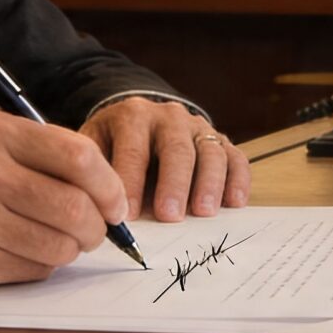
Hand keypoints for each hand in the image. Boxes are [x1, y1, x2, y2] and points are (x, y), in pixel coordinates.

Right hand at [0, 109, 128, 293]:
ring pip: (59, 245)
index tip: (116, 203)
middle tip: (94, 231)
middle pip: (76, 206)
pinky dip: (39, 267)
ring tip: (54, 242)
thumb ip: (35, 152)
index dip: (110, 185)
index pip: (78, 156)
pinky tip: (19, 253)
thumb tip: (105, 185)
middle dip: (97, 227)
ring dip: (70, 251)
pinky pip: (32, 271)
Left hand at [81, 97, 250, 222]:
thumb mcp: (94, 147)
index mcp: (133, 117)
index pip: (133, 149)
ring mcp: (198, 128)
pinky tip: (235, 202)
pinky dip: (238, 180)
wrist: (139, 122)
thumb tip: (94, 212)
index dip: (130, 182)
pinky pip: (235, 158)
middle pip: (176, 149)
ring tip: (204, 212)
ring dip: (209, 183)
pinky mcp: (220, 141)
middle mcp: (169, 117)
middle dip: (173, 184)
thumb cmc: (113, 146)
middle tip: (169, 215)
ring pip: (210, 152)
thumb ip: (94, 173)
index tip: (126, 214)